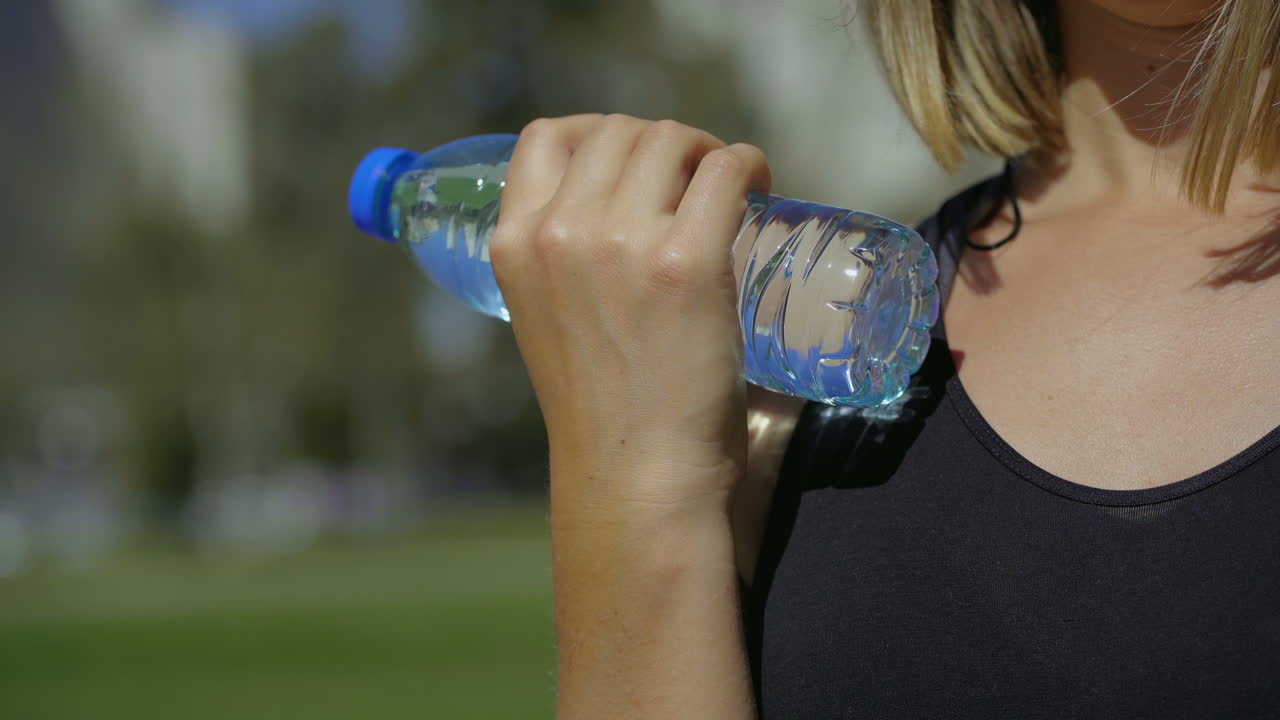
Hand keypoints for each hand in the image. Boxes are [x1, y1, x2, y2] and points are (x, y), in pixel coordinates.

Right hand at [489, 114, 771, 515]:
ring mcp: (621, 243)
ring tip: (730, 186)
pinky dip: (749, 166)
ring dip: (707, 152)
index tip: (637, 161)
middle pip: (619, 131)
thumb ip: (564, 261)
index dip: (598, 133)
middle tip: (698, 180)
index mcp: (514, 245)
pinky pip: (726, 170)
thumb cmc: (604, 410)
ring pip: (673, 141)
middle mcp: (559, 233)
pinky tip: (760, 186)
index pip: (546, 137)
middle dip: (664, 145)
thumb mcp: (548, 319)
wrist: (637, 476)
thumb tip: (622, 208)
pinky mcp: (686, 262)